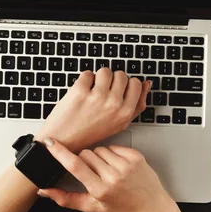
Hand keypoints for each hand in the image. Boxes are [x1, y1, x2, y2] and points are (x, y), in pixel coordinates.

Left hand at [35, 68, 149, 152]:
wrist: (64, 140)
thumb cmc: (90, 133)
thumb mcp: (119, 124)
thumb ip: (136, 105)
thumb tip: (146, 84)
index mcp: (125, 113)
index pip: (136, 84)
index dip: (126, 84)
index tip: (117, 90)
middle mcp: (113, 105)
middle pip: (121, 75)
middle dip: (112, 80)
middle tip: (102, 93)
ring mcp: (97, 97)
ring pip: (105, 71)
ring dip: (98, 78)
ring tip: (92, 92)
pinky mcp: (80, 91)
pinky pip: (87, 73)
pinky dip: (83, 80)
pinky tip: (81, 93)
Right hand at [38, 139, 176, 211]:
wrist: (150, 206)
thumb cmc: (121, 207)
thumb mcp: (92, 207)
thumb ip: (66, 199)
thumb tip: (45, 191)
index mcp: (100, 189)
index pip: (75, 166)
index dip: (60, 152)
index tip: (50, 143)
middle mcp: (114, 176)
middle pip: (86, 154)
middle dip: (85, 161)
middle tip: (95, 174)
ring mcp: (126, 165)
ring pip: (99, 149)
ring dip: (99, 157)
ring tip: (108, 171)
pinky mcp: (135, 156)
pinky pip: (113, 146)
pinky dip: (113, 154)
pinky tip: (118, 166)